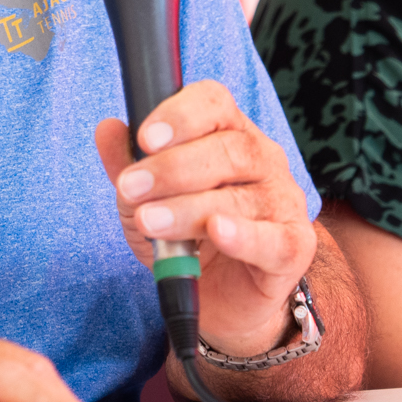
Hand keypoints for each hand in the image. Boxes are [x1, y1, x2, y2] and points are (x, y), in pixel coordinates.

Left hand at [94, 81, 316, 358]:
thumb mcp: (144, 200)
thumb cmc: (185, 236)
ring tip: (149, 222)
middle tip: (131, 189)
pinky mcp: (293, 247)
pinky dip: (243, 235)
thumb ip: (127, 165)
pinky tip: (217, 231)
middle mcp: (264, 160)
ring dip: (188, 208)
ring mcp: (283, 202)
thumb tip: (107, 129)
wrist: (218, 298)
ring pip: (240, 197)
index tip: (145, 138)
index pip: (215, 104)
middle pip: (229, 148)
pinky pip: (272, 239)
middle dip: (172, 168)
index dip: (181, 115)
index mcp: (229, 133)